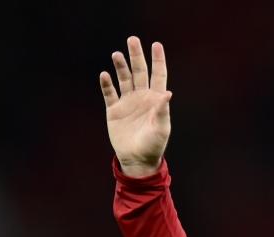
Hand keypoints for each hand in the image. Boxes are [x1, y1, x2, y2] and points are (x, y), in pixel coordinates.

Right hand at [100, 36, 171, 177]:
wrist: (137, 160)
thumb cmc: (154, 145)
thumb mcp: (161, 128)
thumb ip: (163, 110)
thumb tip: (168, 92)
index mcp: (156, 100)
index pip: (158, 75)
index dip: (157, 60)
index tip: (156, 44)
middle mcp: (142, 97)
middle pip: (139, 72)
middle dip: (136, 56)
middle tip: (132, 39)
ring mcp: (128, 103)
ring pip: (124, 79)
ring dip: (121, 67)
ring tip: (117, 54)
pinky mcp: (114, 111)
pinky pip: (109, 94)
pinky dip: (107, 84)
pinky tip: (105, 75)